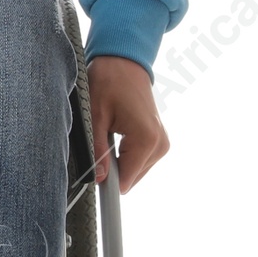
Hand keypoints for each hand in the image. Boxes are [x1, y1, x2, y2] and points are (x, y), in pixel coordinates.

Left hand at [87, 56, 168, 191]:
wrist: (125, 62)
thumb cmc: (109, 81)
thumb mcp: (95, 115)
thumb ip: (97, 150)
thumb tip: (99, 178)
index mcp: (146, 139)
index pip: (128, 180)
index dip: (109, 188)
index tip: (98, 194)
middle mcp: (160, 144)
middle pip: (132, 177)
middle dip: (112, 170)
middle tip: (97, 147)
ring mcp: (162, 143)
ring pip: (135, 171)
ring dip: (119, 161)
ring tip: (107, 135)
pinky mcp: (159, 140)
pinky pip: (140, 160)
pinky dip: (125, 155)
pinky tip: (116, 137)